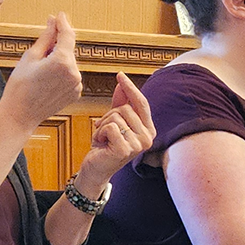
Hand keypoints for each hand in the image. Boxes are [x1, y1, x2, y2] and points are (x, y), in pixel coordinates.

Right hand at [0, 13, 82, 130]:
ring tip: (39, 70)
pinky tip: (46, 80)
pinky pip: (71, 75)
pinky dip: (62, 72)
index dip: (62, 23)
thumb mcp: (30, 57)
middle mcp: (74, 72)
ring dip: (59, 60)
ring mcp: (77, 84)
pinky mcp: (76, 93)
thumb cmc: (20, 87)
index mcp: (63, 61)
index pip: (67, 35)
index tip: (59, 15)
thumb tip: (53, 22)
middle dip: (57, 45)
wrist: (19, 116)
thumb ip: (46, 37)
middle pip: (68, 49)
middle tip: (39, 50)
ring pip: (69, 63)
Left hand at [73, 72, 155, 196]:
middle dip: (109, 115)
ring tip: (103, 138)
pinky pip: (110, 127)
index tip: (120, 75)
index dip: (130, 88)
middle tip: (104, 129)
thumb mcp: (113, 120)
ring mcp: (138, 145)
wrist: (96, 169)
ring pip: (116, 117)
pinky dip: (100, 133)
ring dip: (103, 125)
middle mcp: (148, 137)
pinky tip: (100, 143)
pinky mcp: (125, 150)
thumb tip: (121, 82)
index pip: (141, 103)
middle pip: (126, 109)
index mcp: (149, 129)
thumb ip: (120, 102)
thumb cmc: (105, 145)